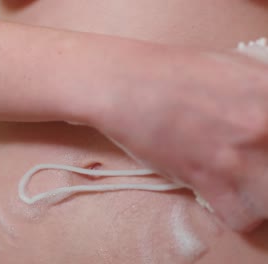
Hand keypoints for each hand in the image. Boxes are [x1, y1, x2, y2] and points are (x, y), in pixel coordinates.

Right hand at [89, 46, 267, 231]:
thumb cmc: (172, 71)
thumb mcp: (234, 66)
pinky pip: (242, 218)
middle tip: (255, 164)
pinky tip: (225, 195)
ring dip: (262, 196)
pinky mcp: (206, 179)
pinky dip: (237, 213)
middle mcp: (263, 125)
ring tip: (246, 183)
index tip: (266, 151)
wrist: (125, 84)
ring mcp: (236, 155)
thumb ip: (265, 91)